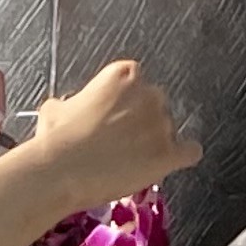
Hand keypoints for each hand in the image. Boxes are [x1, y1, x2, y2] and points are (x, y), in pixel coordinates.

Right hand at [23, 59, 200, 208]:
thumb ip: (75, 102)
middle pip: (156, 106)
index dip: (125, 105)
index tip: (113, 119)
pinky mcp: (170, 154)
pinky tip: (165, 164)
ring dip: (156, 144)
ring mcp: (162, 124)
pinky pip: (190, 152)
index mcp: (124, 75)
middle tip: (121, 144)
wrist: (59, 171)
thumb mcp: (56, 108)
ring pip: (170, 131)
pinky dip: (181, 157)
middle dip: (142, 123)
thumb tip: (72, 108)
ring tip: (130, 163)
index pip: (137, 84)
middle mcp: (149, 93)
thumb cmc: (55, 140)